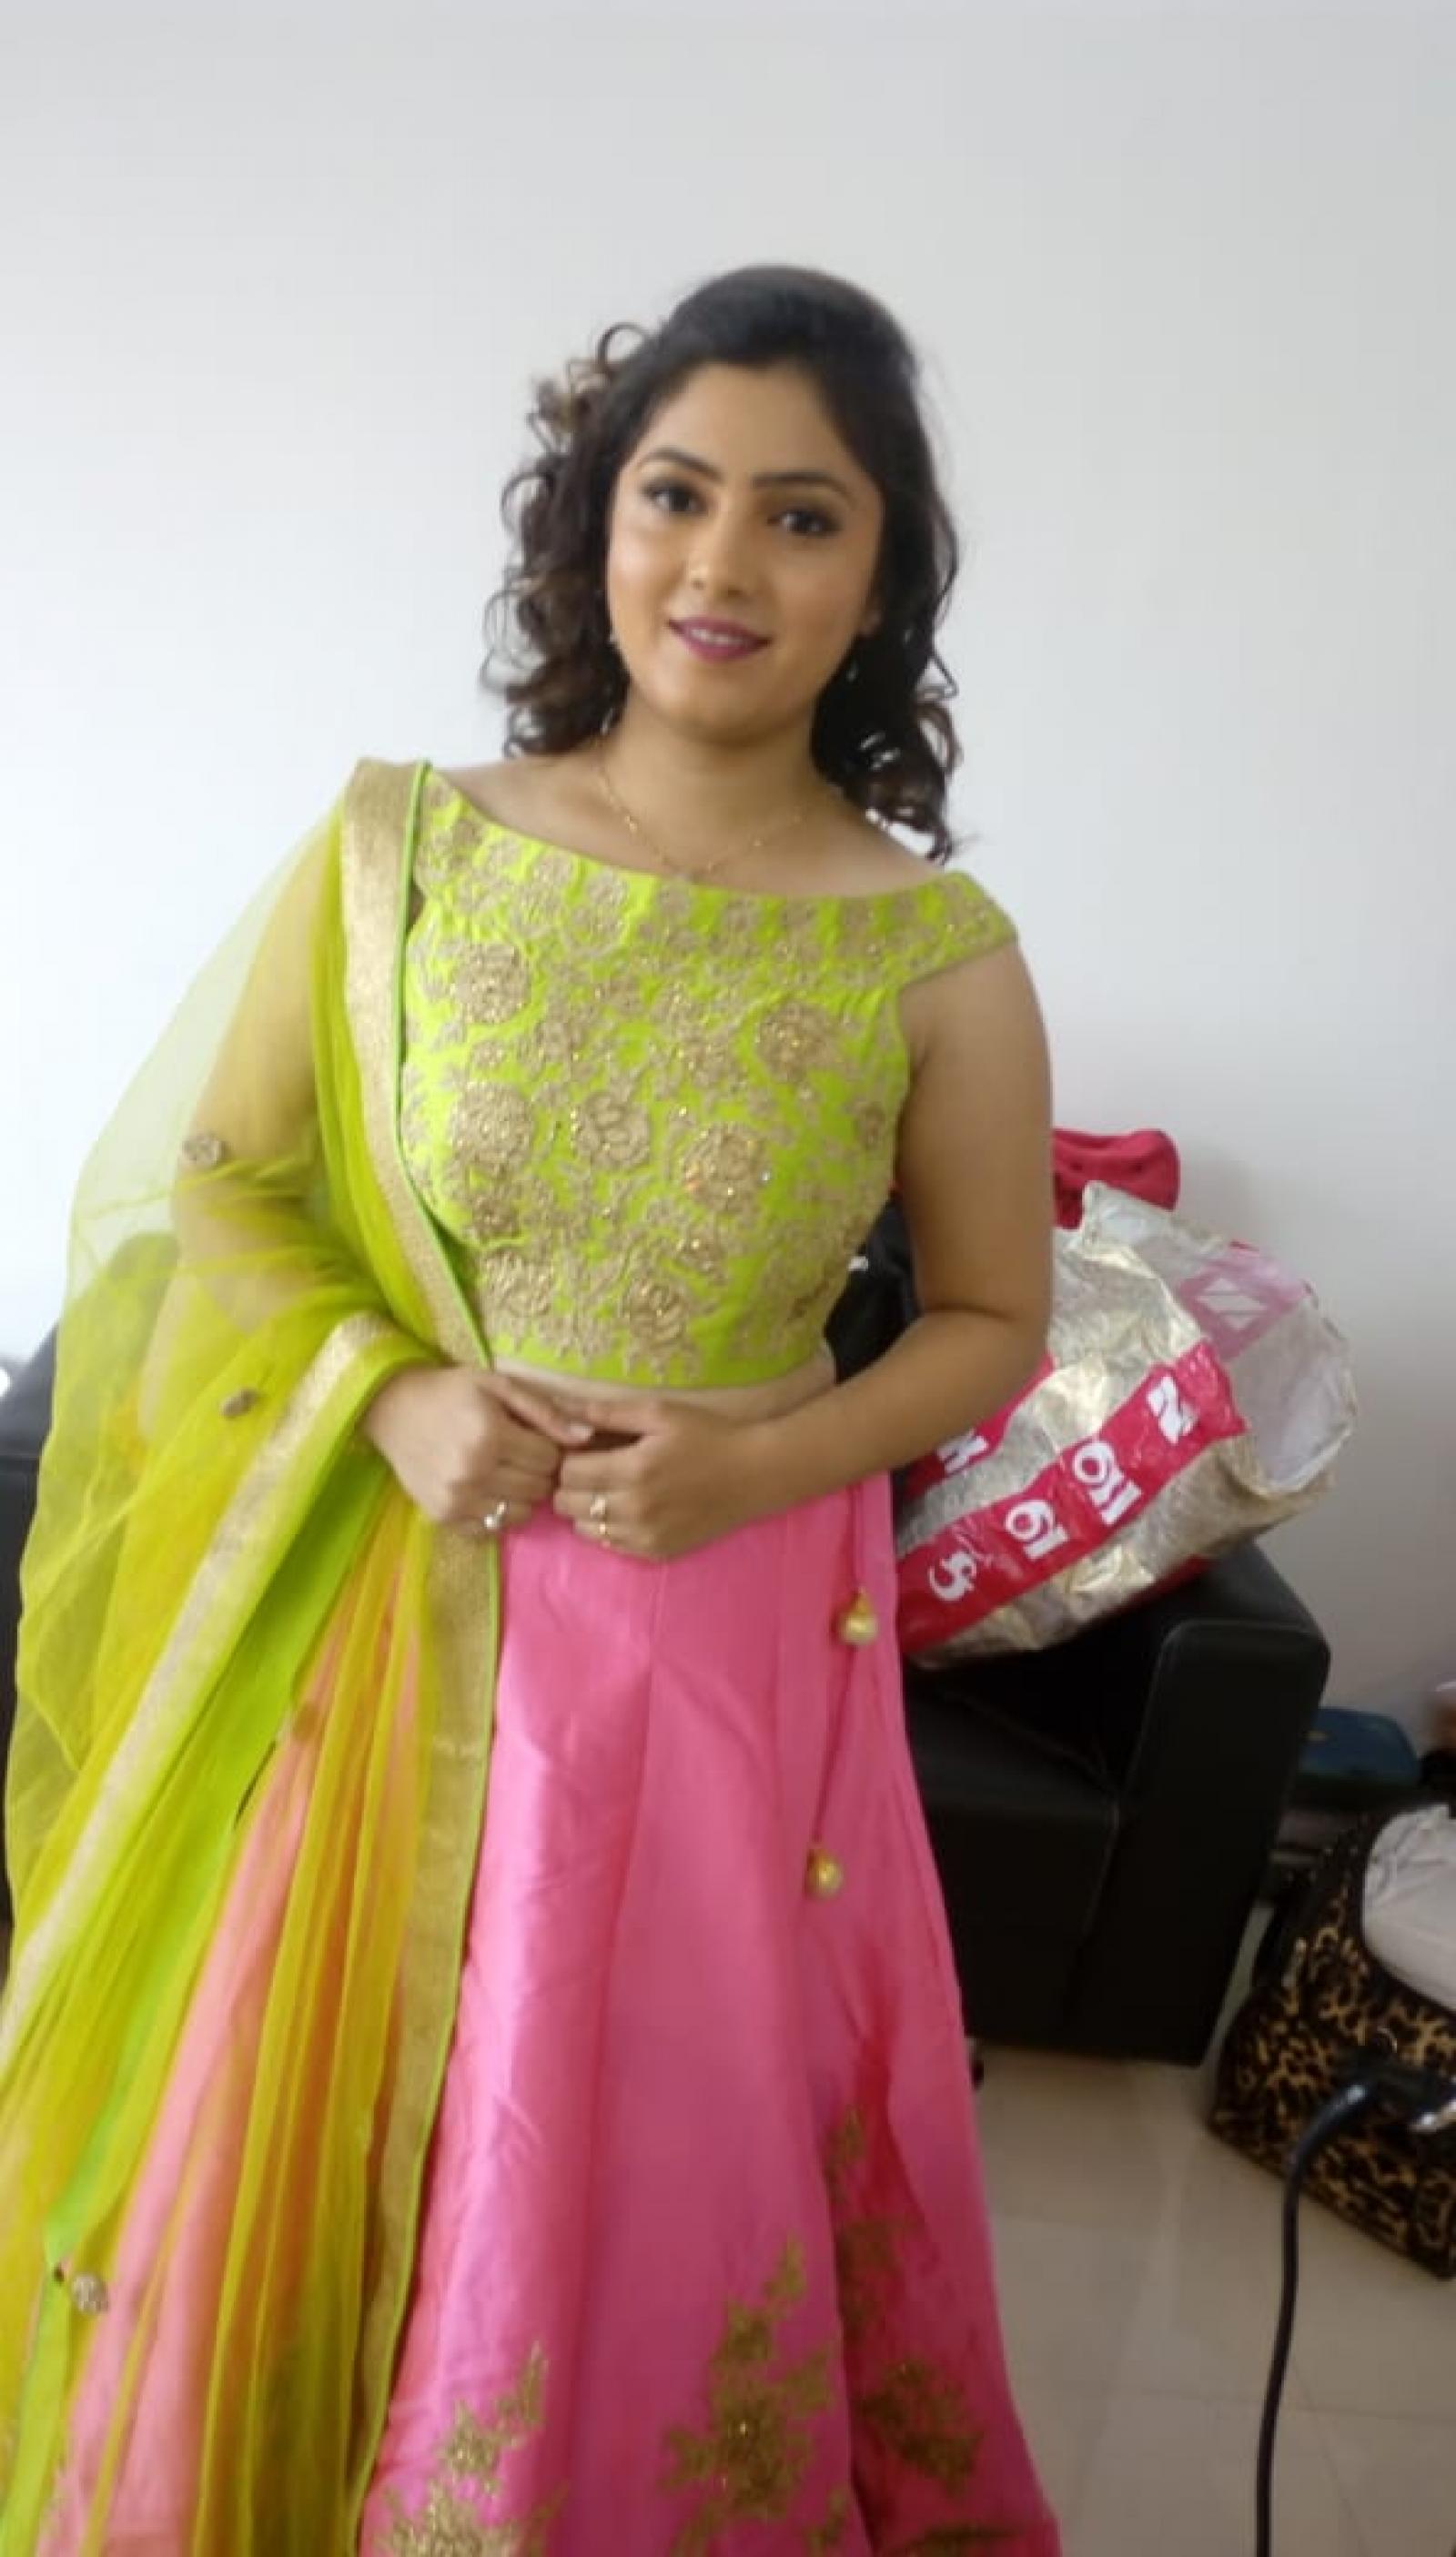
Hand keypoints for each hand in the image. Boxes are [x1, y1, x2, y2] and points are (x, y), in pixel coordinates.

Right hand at [361, 1365, 592, 1533]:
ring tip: (505, 1473)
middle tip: (521, 1455)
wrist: (393, 1408)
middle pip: (537, 1489)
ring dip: (521, 1496)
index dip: (549, 1448)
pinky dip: (497, 1514)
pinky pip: (491, 1530)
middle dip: (538, 1472)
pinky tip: (487, 1490)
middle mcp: (472, 1473)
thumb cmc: (452, 1392)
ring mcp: (455, 1500)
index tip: (535, 1438)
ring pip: (519, 1514)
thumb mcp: (499, 1385)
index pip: (549, 1459)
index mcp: (489, 1436)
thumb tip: (586, 1438)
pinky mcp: (442, 1517)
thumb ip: (545, 1411)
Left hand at [552, 1395, 768, 1560]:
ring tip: (611, 1489)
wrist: (754, 1474)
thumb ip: (608, 1412)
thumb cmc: (707, 1436)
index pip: (567, 1473)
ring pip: (583, 1528)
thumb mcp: (660, 1413)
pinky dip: (610, 1527)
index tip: (586, 1449)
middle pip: (567, 1504)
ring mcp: (645, 1536)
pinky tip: (631, 1508)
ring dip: (588, 1508)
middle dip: (573, 1484)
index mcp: (632, 1470)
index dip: (570, 1458)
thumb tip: (561, 1407)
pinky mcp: (656, 1552)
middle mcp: (634, 1509)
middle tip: (595, 1469)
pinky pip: (610, 1545)